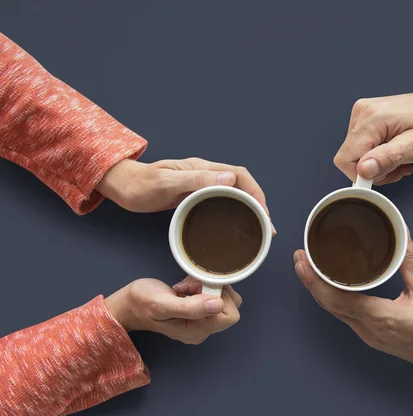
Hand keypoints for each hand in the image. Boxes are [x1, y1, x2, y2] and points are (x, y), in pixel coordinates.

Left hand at [98, 157, 271, 219]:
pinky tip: (236, 225)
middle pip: (242, 185)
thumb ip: (196, 179)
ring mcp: (201, 185)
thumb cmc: (140, 184)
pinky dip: (235, 213)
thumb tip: (230, 179)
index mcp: (203, 168)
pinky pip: (222, 202)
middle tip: (267, 227)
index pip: (240, 176)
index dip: (256, 193)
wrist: (124, 187)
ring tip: (258, 229)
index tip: (263, 213)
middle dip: (259, 204)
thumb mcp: (167, 182)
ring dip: (249, 209)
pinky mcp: (196, 196)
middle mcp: (206, 174)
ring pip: (234, 194)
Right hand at [105, 276, 241, 344]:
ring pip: (222, 298)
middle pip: (229, 306)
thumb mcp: (163, 304)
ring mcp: (201, 322)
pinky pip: (212, 296)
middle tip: (189, 286)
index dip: (219, 297)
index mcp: (197, 331)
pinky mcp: (198, 312)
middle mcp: (203, 330)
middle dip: (212, 290)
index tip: (198, 289)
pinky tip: (185, 288)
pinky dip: (201, 287)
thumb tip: (218, 304)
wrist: (128, 305)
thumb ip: (191, 307)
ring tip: (185, 287)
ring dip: (206, 286)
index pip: (230, 314)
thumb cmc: (142, 304)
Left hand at [293, 238, 412, 409]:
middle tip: (300, 258)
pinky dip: (334, 299)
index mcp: (378, 317)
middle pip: (329, 305)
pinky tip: (333, 286)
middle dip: (311, 281)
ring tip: (310, 268)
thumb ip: (410, 261)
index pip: (335, 298)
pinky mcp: (373, 336)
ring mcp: (369, 335)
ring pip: (335, 311)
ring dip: (320, 290)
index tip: (302, 261)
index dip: (314, 280)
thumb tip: (401, 235)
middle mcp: (368, 329)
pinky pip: (346, 315)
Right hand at [334, 70, 412, 184]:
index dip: (361, 175)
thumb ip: (387, 159)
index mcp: (372, 118)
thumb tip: (363, 170)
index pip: (345, 159)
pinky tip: (394, 152)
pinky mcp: (367, 117)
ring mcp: (363, 113)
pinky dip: (377, 154)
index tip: (383, 175)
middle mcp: (363, 113)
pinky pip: (362, 146)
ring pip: (355, 154)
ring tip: (399, 159)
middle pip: (349, 157)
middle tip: (397, 168)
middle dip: (372, 170)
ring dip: (376, 163)